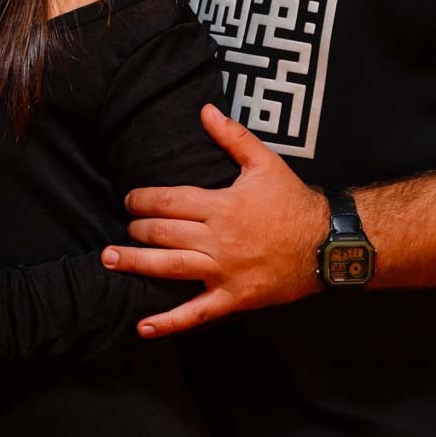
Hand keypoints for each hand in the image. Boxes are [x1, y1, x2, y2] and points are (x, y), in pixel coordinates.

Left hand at [100, 104, 330, 337]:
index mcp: (222, 206)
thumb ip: (233, 136)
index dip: (143, 200)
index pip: (169, 201)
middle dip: (137, 229)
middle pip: (163, 233)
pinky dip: (168, 322)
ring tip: (109, 259)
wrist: (327, 244)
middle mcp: (218, 239)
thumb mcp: (266, 163)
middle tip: (123, 227)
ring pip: (170, 268)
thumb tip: (205, 109)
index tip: (130, 200)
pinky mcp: (234, 298)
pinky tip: (142, 327)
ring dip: (136, 263)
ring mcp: (224, 271)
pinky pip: (196, 313)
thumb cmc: (294, 202)